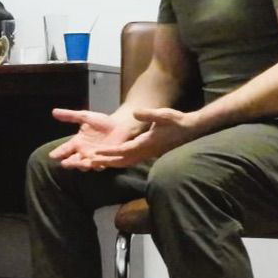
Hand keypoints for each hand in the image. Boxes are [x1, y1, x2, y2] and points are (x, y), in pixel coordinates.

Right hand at [49, 108, 138, 170]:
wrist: (120, 125)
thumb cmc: (102, 122)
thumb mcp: (85, 116)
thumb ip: (70, 116)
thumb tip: (54, 111)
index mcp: (77, 142)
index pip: (65, 149)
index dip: (58, 153)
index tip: (52, 156)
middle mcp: (83, 152)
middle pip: (73, 160)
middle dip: (69, 163)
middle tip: (64, 163)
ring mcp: (94, 157)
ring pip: (85, 165)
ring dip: (82, 165)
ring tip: (80, 164)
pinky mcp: (106, 160)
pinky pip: (101, 164)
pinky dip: (98, 165)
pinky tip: (96, 164)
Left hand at [88, 107, 205, 168]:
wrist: (190, 130)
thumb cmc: (176, 121)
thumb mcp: (162, 114)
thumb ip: (148, 114)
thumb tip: (135, 113)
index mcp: (146, 143)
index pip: (123, 150)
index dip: (109, 153)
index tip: (96, 154)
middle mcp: (145, 151)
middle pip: (122, 160)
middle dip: (105, 161)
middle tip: (88, 162)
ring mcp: (147, 154)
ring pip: (126, 162)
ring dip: (111, 163)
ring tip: (95, 162)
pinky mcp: (149, 153)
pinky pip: (131, 160)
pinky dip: (119, 162)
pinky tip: (111, 160)